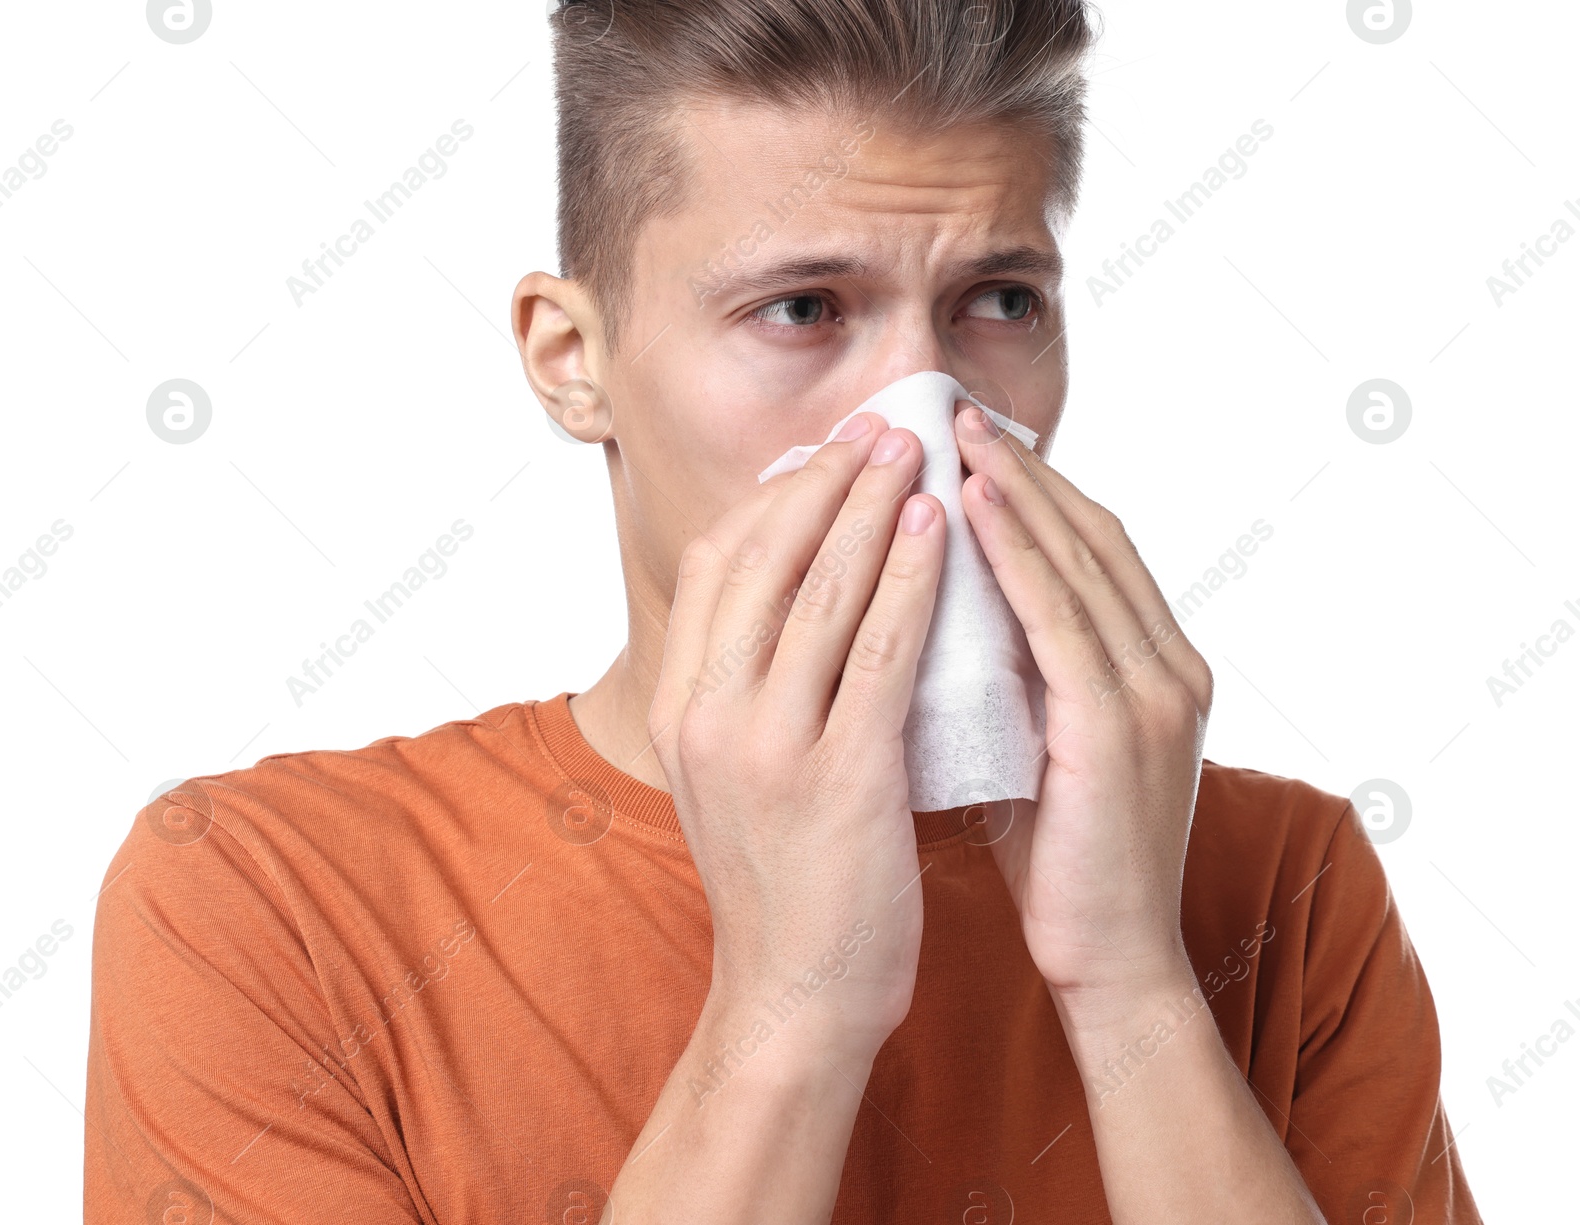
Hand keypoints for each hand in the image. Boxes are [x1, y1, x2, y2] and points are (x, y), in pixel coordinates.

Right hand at [648, 413, 945, 1064]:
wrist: (794, 996)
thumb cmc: (783, 878)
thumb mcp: (735, 768)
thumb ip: (750, 683)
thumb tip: (795, 594)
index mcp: (681, 705)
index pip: (717, 564)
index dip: (776, 496)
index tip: (830, 452)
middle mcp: (708, 713)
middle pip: (763, 557)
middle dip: (826, 478)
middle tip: (881, 425)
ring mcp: (767, 745)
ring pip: (820, 590)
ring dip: (872, 506)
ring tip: (916, 451)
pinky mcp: (837, 779)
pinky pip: (879, 653)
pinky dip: (909, 581)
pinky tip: (939, 534)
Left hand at [953, 404, 1213, 1011]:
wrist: (1112, 960)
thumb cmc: (1066, 859)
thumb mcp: (1045, 744)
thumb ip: (1024, 678)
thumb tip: (953, 616)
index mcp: (1156, 667)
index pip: (1094, 550)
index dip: (1036, 489)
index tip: (973, 442)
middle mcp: (1169, 665)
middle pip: (1092, 534)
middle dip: (1022, 469)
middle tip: (955, 410)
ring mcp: (1154, 691)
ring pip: (1080, 559)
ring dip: (1014, 489)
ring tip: (952, 433)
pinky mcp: (1120, 725)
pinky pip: (1060, 616)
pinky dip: (1017, 553)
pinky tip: (970, 505)